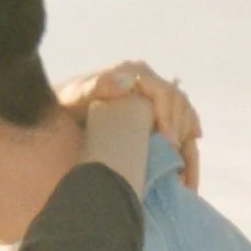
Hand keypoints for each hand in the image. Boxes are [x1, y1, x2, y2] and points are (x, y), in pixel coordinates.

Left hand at [58, 60, 200, 191]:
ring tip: (183, 175)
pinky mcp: (158, 121)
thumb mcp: (77, 95)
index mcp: (136, 74)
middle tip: (174, 161)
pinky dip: (187, 155)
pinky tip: (187, 176)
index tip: (169, 141)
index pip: (165, 93)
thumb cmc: (68, 104)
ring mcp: (156, 103)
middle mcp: (151, 85)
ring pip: (186, 121)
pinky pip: (181, 135)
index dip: (170, 116)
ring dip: (188, 148)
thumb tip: (128, 82)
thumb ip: (98, 86)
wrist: (62, 115)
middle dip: (181, 134)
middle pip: (180, 106)